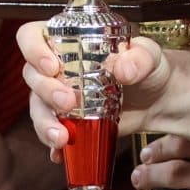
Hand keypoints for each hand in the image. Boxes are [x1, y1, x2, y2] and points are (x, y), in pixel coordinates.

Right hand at [21, 18, 171, 149]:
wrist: (157, 100)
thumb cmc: (148, 67)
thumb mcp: (149, 55)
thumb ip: (139, 57)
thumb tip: (123, 68)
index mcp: (68, 40)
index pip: (31, 36)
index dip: (33, 50)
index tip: (52, 66)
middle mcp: (57, 67)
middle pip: (32, 75)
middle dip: (46, 91)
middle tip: (69, 102)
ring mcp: (58, 96)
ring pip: (37, 107)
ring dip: (44, 123)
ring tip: (62, 138)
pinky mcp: (67, 121)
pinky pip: (50, 132)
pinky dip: (53, 145)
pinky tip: (62, 153)